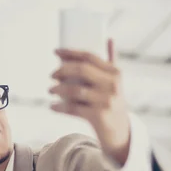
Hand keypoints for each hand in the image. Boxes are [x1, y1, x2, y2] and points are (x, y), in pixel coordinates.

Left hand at [49, 39, 130, 165]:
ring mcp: (106, 101)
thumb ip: (111, 61)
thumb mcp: (115, 82)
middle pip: (81, 70)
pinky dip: (60, 107)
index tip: (55, 51)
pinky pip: (73, 108)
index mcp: (115, 72)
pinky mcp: (98, 116)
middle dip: (62, 70)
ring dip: (58, 89)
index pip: (89, 56)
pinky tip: (52, 106)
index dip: (70, 52)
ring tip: (50, 90)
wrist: (120, 133)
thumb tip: (109, 38)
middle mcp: (112, 85)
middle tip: (51, 75)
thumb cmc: (113, 102)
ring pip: (75, 90)